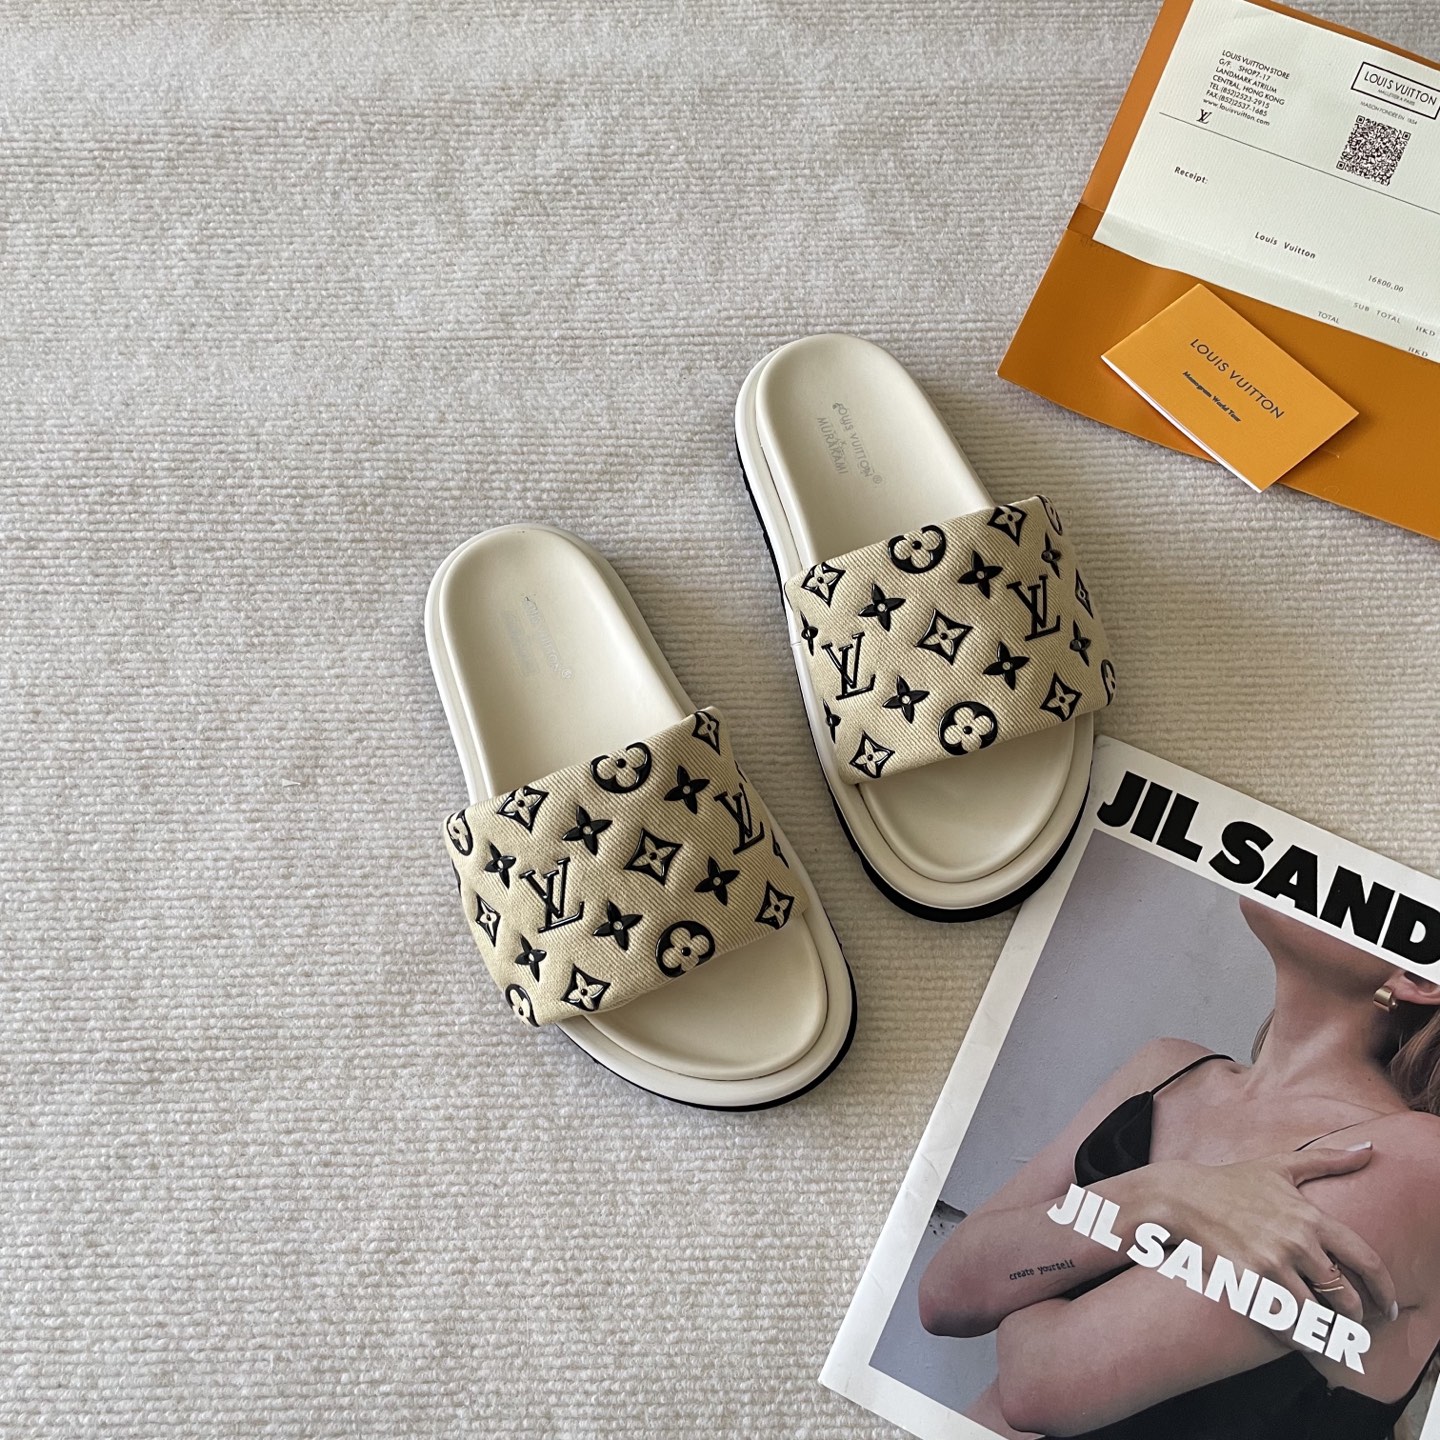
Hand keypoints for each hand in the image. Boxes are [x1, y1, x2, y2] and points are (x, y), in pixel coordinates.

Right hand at [1136, 1145, 1396, 1324]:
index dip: (1385, 1290)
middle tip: (1352, 1322)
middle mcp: (1295, 1243)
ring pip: (1315, 1315)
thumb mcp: (1281, 1166)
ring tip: (1326, 1334)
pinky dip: (1296, 1335)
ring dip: (1324, 1330)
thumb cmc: (1233, 1181)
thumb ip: (1328, 1159)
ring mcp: (1270, 1265)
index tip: (1389, 1307)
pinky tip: (1298, 1335)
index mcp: (1310, 1217)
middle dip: (1353, 1315)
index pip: (1366, 1261)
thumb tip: (1370, 1148)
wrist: (1182, 1197)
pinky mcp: (1246, 1283)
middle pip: (1344, 1297)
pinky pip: (1283, 1323)